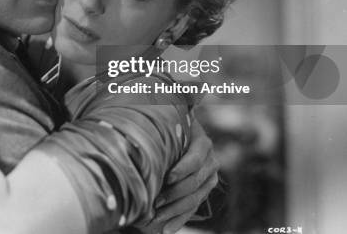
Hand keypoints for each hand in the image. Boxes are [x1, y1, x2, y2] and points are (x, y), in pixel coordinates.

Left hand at [150, 118, 218, 233]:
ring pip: (194, 198)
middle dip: (174, 194)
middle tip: (156, 202)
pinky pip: (194, 208)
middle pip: (194, 183)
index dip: (182, 170)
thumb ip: (162, 132)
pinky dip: (180, 219)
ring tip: (157, 217)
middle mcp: (210, 161)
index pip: (195, 160)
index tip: (167, 178)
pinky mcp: (205, 190)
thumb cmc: (171, 127)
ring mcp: (210, 178)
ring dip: (175, 210)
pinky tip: (167, 229)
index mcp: (203, 143)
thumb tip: (139, 137)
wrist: (185, 134)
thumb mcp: (171, 125)